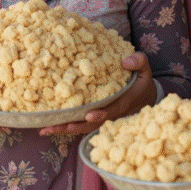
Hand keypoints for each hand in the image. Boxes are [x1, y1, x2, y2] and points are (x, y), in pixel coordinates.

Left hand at [38, 52, 155, 136]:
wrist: (145, 98)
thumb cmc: (141, 82)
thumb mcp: (145, 71)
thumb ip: (139, 61)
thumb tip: (125, 61)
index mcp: (122, 103)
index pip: (110, 110)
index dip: (100, 114)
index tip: (89, 115)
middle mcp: (110, 114)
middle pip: (90, 124)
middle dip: (72, 126)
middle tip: (53, 126)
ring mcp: (102, 118)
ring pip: (83, 127)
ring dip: (65, 128)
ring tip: (45, 128)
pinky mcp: (96, 118)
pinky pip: (81, 124)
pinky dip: (67, 126)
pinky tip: (50, 126)